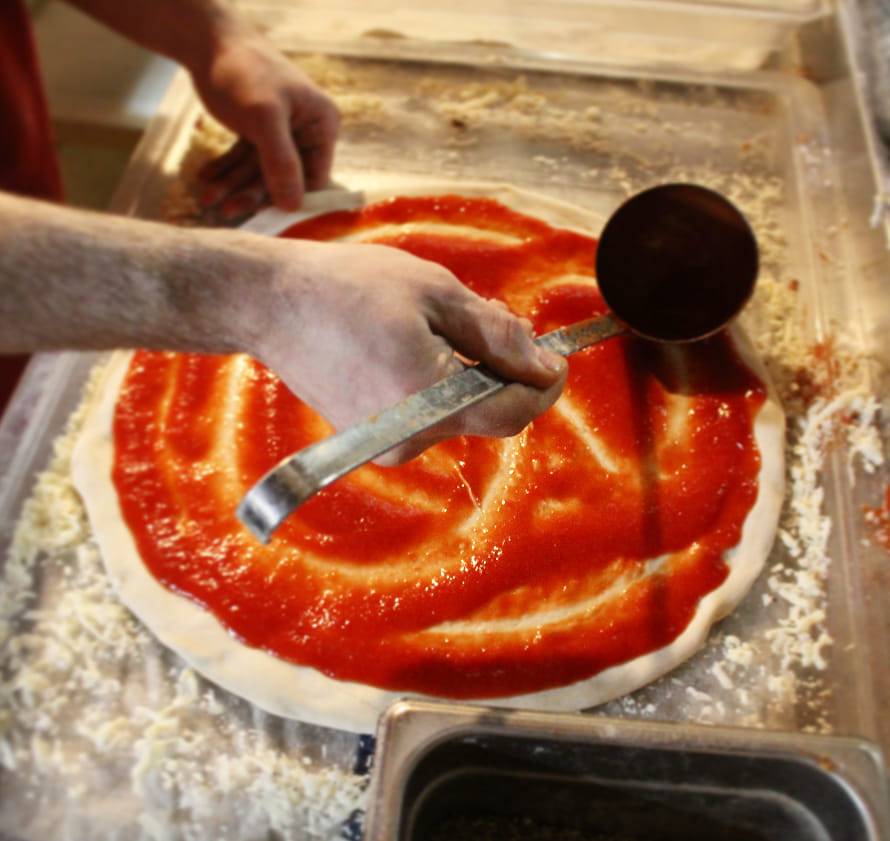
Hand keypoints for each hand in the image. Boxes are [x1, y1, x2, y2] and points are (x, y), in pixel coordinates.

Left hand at [190, 34, 339, 217]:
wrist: (208, 40)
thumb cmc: (244, 73)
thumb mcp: (264, 118)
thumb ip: (281, 163)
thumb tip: (293, 207)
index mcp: (322, 125)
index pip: (314, 177)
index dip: (290, 196)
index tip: (262, 214)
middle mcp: (307, 131)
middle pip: (284, 177)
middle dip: (252, 193)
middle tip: (223, 209)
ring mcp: (283, 132)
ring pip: (260, 170)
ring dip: (233, 184)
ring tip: (207, 197)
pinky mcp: (259, 130)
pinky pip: (245, 159)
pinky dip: (226, 170)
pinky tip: (207, 179)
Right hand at [239, 238, 567, 464]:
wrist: (272, 305)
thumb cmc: (347, 287)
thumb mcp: (436, 293)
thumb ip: (497, 333)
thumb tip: (542, 365)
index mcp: (428, 399)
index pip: (515, 410)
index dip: (544, 384)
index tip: (556, 356)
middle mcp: (410, 437)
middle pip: (489, 416)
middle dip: (506, 373)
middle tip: (497, 322)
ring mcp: (387, 444)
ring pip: (459, 416)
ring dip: (471, 376)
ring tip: (446, 326)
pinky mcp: (370, 440)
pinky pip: (427, 418)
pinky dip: (440, 387)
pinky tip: (420, 346)